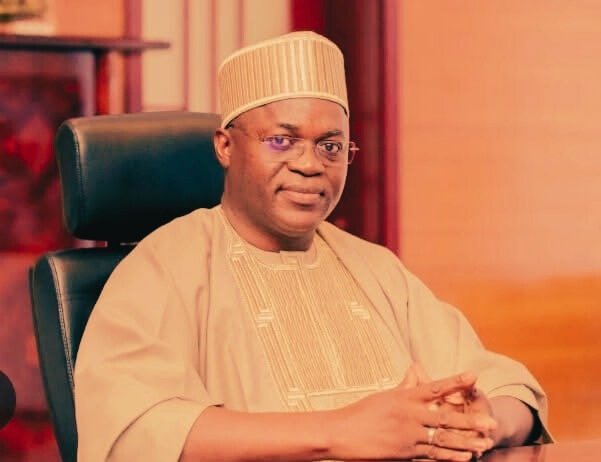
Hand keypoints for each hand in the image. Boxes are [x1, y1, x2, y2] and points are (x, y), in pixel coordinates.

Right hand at [329, 372, 495, 460]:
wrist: (341, 432)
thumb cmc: (361, 413)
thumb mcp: (385, 396)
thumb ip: (405, 386)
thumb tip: (415, 370)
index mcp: (405, 396)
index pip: (435, 387)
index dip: (455, 382)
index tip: (474, 376)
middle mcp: (409, 414)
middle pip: (445, 417)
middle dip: (470, 421)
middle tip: (491, 423)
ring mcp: (408, 434)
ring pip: (442, 439)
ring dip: (466, 442)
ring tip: (484, 443)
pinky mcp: (404, 452)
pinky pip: (432, 454)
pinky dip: (449, 456)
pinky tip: (464, 457)